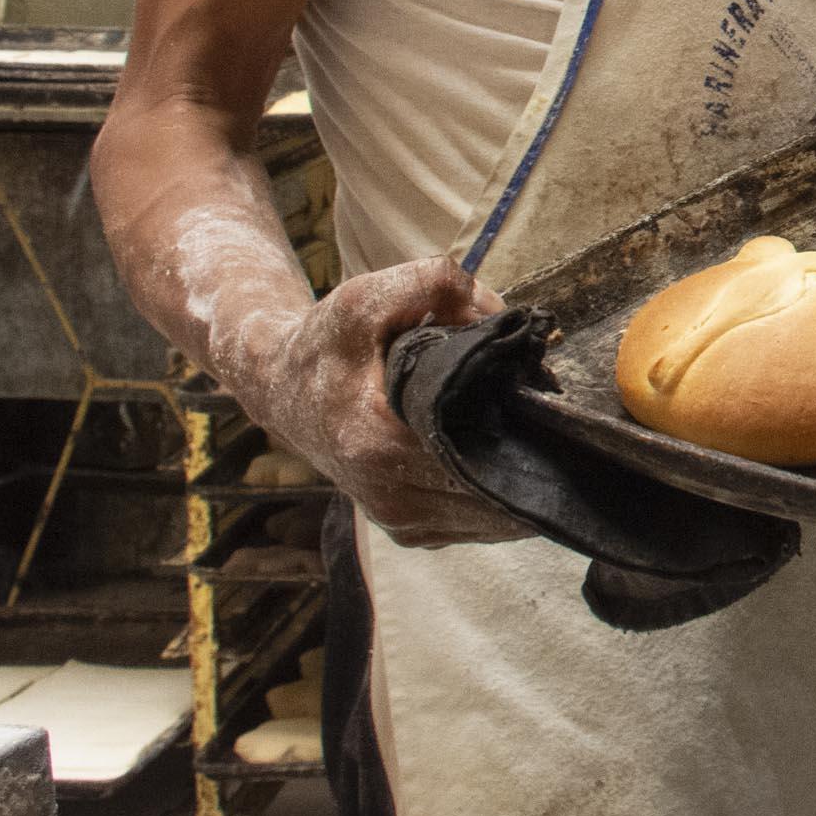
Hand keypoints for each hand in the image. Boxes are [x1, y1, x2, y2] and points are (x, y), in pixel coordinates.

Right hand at [235, 259, 524, 548]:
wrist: (280, 388)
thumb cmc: (327, 344)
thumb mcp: (368, 297)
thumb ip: (435, 284)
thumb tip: (499, 313)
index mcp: (378, 444)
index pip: (479, 453)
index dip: (518, 422)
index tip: (533, 390)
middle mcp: (390, 496)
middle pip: (495, 488)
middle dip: (525, 448)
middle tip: (535, 403)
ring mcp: (401, 523)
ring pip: (494, 515)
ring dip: (515, 475)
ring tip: (517, 426)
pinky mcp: (410, 532)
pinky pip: (476, 523)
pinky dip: (496, 493)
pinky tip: (494, 452)